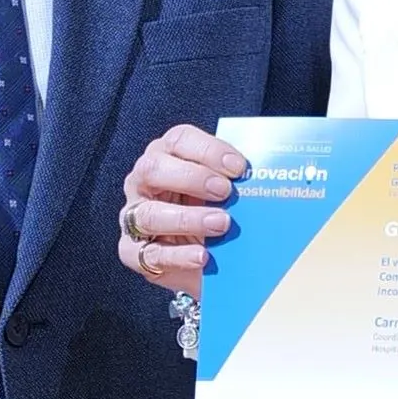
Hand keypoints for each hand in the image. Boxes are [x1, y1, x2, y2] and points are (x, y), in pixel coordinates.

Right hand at [117, 122, 245, 299]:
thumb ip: (234, 179)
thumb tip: (265, 175)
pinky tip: (203, 256)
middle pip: (153, 169)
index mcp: (166, 155)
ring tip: (221, 224)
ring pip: (149, 214)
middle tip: (225, 191)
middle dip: (191, 178)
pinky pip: (149, 254)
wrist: (203, 258)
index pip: (179, 140)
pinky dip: (179, 256)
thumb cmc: (212, 211)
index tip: (239, 167)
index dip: (208, 150)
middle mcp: (143, 181)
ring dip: (187, 219)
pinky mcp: (132, 252)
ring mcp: (133, 216)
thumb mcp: (223, 191)